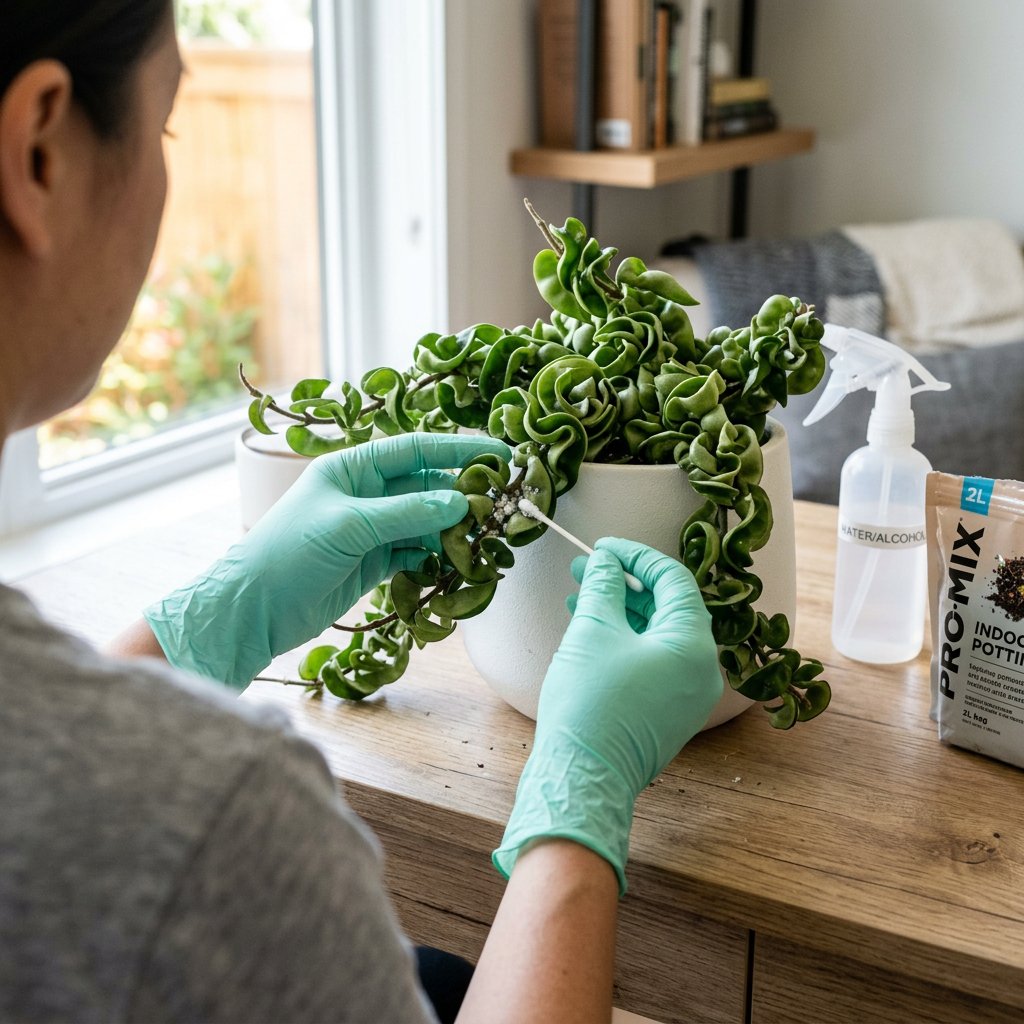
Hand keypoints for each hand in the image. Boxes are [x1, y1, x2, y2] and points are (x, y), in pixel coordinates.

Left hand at [144, 432, 509, 687]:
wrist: (254, 609)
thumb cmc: (289, 553)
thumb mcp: (349, 526)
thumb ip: (407, 513)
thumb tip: (460, 504)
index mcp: (352, 467)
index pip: (415, 449)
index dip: (457, 448)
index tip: (498, 453)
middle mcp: (365, 493)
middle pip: (426, 484)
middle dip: (461, 492)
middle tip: (499, 502)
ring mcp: (371, 528)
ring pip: (426, 520)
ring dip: (453, 528)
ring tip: (483, 536)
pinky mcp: (374, 561)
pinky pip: (416, 550)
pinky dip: (436, 555)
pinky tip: (455, 561)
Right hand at [493, 537, 722, 892]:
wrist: (582, 777)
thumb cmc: (590, 703)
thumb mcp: (593, 632)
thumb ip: (604, 588)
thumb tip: (607, 562)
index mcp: (693, 645)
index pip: (673, 580)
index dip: (636, 557)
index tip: (602, 549)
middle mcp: (701, 669)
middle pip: (668, 608)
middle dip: (625, 584)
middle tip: (586, 568)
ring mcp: (688, 695)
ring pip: (658, 636)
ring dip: (621, 611)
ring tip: (579, 595)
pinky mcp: (668, 713)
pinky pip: (654, 662)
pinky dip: (626, 640)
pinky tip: (591, 630)